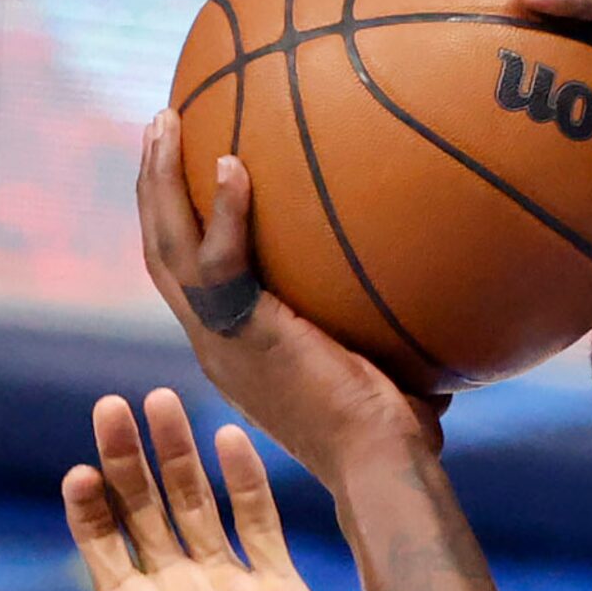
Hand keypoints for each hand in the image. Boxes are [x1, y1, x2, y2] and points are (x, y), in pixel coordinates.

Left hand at [56, 389, 343, 590]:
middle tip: (112, 406)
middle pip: (144, 505)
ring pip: (198, 501)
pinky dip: (245, 480)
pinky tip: (227, 439)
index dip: (89, 501)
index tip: (82, 469)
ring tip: (161, 402)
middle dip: (127, 455)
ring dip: (179, 452)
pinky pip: (262, 525)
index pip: (100, 540)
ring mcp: (229, 589)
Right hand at [137, 109, 446, 491]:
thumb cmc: (397, 432)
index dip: (180, 223)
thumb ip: (387, 318)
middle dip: (153, 187)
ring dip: (159, 183)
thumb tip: (438, 275)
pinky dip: (223, 212)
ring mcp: (221, 342)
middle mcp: (214, 344)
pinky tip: (232, 163)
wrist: (381, 468)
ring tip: (165, 122)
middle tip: (161, 125)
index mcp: (235, 348)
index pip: (188, 278)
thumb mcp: (386, 361)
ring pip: (167, 250)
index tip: (189, 168)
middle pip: (161, 253)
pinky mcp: (244, 337)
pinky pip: (221, 261)